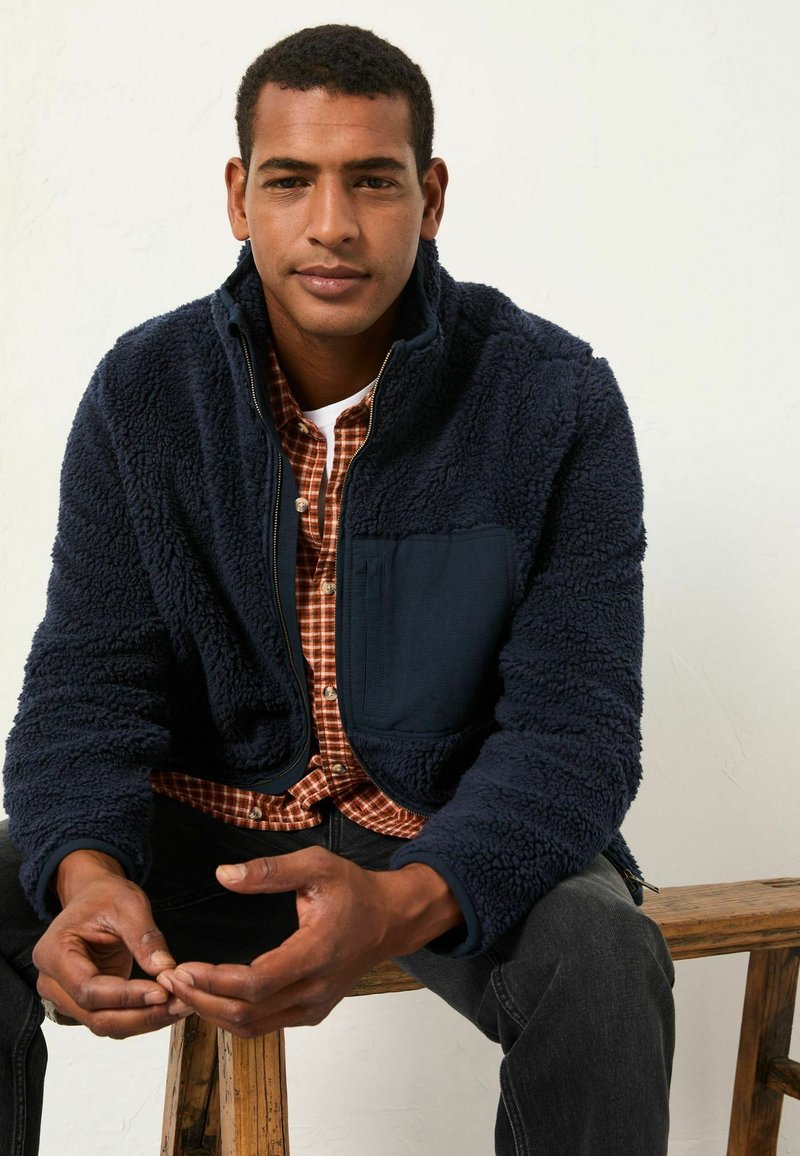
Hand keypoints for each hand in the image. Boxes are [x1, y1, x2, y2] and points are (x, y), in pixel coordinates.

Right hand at [33, 850, 191, 1037]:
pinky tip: (168, 1006)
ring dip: (144, 1020)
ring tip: (180, 1006)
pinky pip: (113, 1018)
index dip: (127, 996)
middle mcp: (52, 983)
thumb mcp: (128, 906)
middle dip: (141, 1015)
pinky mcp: (86, 1003)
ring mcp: (67, 997)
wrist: (93, 896)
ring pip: (105, 1024)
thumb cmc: (104, 896)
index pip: (88, 990)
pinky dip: (141, 1016)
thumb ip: (145, 938)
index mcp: (54, 954)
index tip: (163, 991)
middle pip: (96, 1016)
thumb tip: (166, 971)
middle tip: (180, 1004)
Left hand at [159, 846, 461, 1037]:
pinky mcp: (311, 1012)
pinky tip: (210, 997)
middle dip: (202, 999)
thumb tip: (223, 875)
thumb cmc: (353, 889)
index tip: (181, 967)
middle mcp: (316, 989)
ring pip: (253, 1027)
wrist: (390, 919)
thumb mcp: (316, 865)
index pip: (256, 983)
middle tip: (169, 979)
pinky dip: (232, 1017)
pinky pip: (264, 1025)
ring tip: (181, 990)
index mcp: (317, 953)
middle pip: (247, 1013)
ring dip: (212, 1012)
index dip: (214, 981)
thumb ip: (270, 871)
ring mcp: (314, 1006)